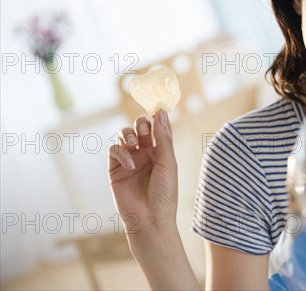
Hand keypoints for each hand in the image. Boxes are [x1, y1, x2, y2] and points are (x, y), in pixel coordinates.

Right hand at [108, 110, 177, 235]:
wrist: (150, 219)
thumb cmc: (164, 193)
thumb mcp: (168, 163)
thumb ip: (163, 138)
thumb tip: (162, 113)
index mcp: (161, 151)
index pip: (157, 127)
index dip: (156, 116)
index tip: (157, 107)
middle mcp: (145, 153)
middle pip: (139, 127)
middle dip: (141, 123)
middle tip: (144, 128)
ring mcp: (129, 160)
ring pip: (124, 135)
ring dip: (128, 134)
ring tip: (135, 143)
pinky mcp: (115, 169)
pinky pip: (114, 151)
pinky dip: (121, 152)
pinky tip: (130, 163)